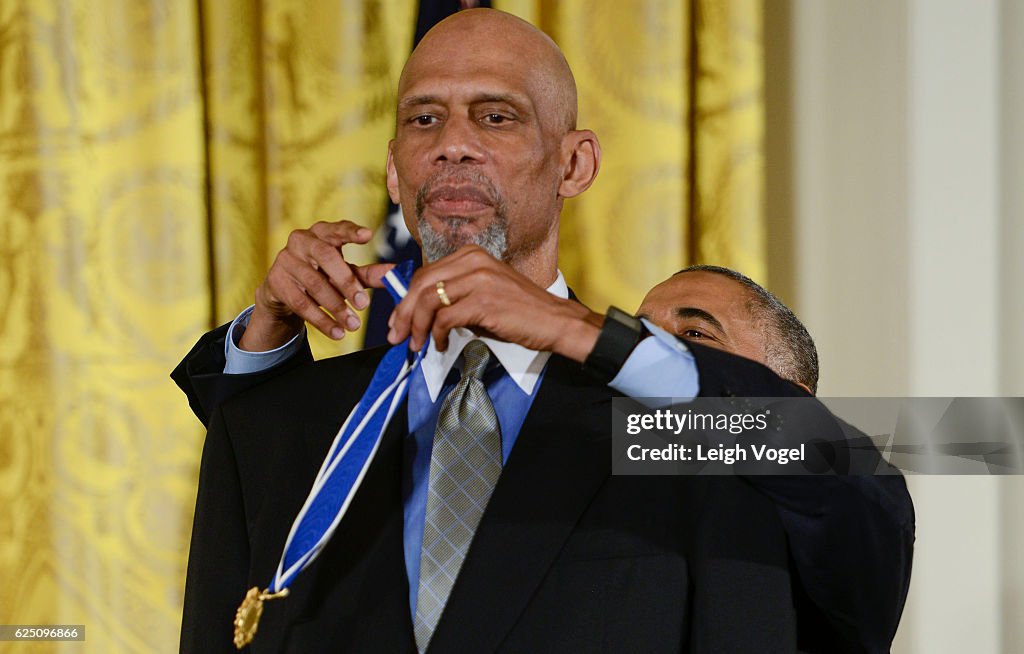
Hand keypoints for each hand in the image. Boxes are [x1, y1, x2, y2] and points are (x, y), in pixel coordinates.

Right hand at [240, 220, 394, 351]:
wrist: (284, 292)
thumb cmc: (321, 275)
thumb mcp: (345, 273)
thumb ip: (367, 273)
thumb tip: (394, 273)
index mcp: (321, 232)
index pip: (337, 228)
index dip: (351, 231)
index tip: (368, 235)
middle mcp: (301, 240)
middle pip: (326, 256)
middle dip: (347, 281)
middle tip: (364, 304)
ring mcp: (286, 259)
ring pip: (314, 283)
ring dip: (336, 307)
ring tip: (354, 325)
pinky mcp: (276, 281)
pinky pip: (301, 303)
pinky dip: (321, 320)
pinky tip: (337, 332)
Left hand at [386, 246, 603, 361]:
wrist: (554, 321)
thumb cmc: (518, 311)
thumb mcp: (482, 292)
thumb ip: (454, 294)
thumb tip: (418, 312)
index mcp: (471, 255)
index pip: (424, 273)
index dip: (405, 298)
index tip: (396, 320)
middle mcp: (473, 261)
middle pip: (421, 285)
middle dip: (404, 313)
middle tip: (397, 336)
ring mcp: (479, 280)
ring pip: (428, 301)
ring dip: (417, 327)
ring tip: (417, 344)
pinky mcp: (483, 302)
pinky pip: (445, 318)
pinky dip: (437, 335)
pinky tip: (440, 345)